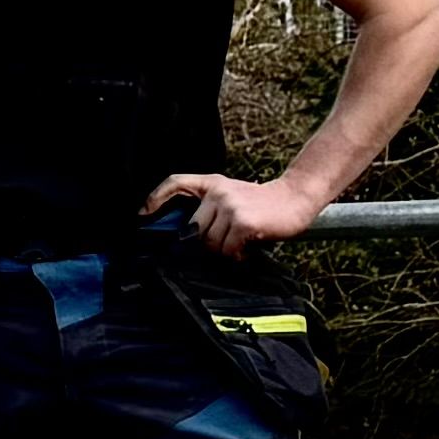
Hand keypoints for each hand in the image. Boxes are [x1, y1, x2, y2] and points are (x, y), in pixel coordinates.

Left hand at [141, 171, 317, 255]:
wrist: (296, 198)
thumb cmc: (261, 205)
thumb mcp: (231, 199)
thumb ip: (208, 211)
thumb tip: (184, 238)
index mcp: (212, 184)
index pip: (176, 183)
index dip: (156, 198)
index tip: (142, 214)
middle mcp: (218, 192)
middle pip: (193, 230)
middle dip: (207, 243)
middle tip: (227, 241)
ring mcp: (230, 205)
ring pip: (210, 243)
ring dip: (224, 250)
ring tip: (240, 241)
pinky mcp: (242, 221)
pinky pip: (227, 250)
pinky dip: (236, 255)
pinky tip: (247, 246)